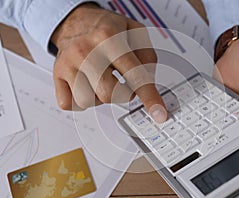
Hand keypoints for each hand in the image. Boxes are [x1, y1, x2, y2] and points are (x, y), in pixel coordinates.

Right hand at [51, 3, 166, 122]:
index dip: (149, 97)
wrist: (75, 21)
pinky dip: (82, 100)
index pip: (134, 74)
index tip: (158, 113)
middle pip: (109, 94)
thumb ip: (147, 57)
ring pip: (89, 101)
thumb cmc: (105, 28)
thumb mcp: (135, 31)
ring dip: (101, 97)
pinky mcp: (57, 75)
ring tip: (102, 80)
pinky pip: (70, 104)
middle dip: (122, 94)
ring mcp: (68, 64)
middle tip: (122, 82)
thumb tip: (149, 83)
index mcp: (109, 37)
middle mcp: (86, 51)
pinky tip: (87, 85)